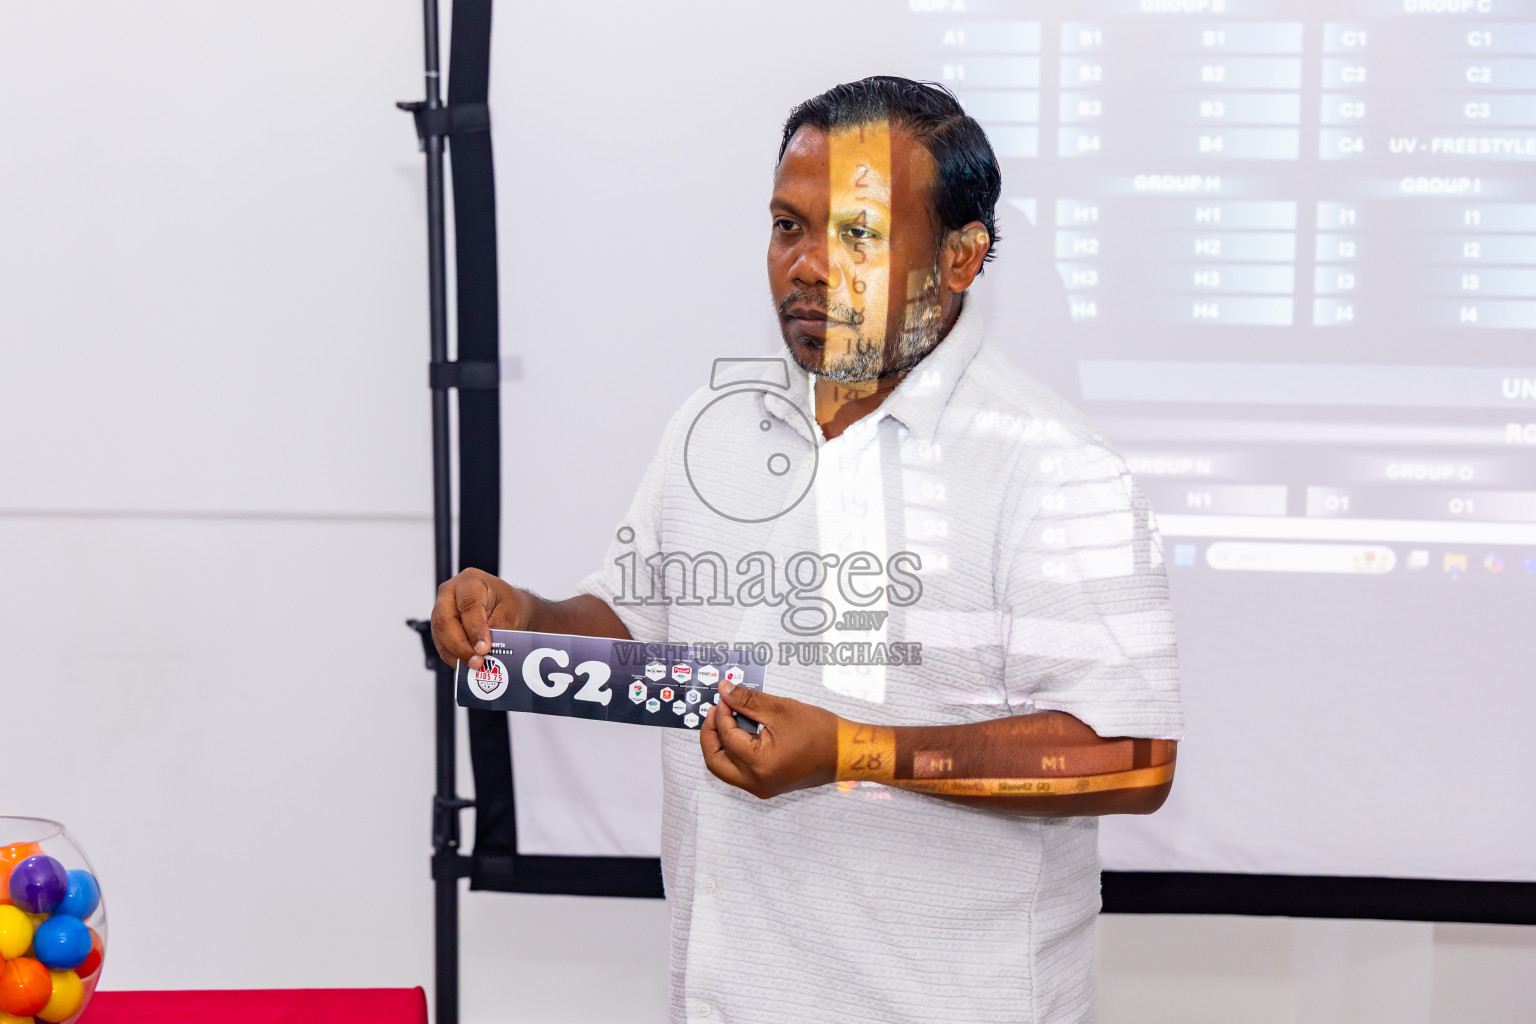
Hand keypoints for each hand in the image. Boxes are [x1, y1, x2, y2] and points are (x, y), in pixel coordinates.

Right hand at [430, 568, 530, 669]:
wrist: (504, 606)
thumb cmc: (506, 604)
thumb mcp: (509, 614)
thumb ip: (497, 631)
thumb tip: (487, 653)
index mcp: (470, 581)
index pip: (468, 605)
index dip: (474, 628)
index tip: (484, 648)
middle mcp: (450, 592)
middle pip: (445, 619)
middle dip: (460, 645)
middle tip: (477, 661)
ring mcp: (441, 608)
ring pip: (440, 634)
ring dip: (456, 653)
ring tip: (474, 666)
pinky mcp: (439, 626)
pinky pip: (441, 643)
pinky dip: (453, 656)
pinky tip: (467, 664)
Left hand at [700, 680, 840, 798]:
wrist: (845, 752)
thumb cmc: (820, 732)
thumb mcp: (780, 709)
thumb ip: (747, 700)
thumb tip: (725, 690)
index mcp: (759, 765)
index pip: (727, 737)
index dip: (722, 713)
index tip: (725, 696)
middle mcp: (757, 782)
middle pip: (715, 762)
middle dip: (710, 735)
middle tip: (715, 711)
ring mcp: (761, 787)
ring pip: (725, 769)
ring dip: (720, 745)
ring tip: (726, 720)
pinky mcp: (767, 785)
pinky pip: (739, 772)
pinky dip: (733, 753)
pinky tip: (740, 732)